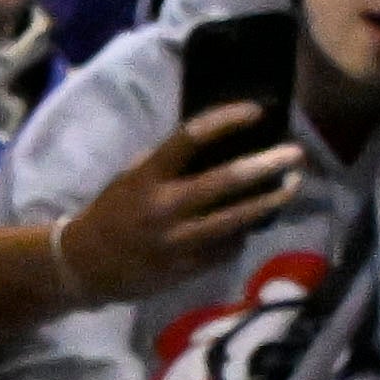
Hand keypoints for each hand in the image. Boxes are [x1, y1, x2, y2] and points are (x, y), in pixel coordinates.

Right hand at [57, 107, 302, 304]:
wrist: (84, 267)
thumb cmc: (111, 214)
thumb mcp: (131, 178)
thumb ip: (169, 164)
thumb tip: (219, 146)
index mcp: (148, 177)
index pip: (192, 137)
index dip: (227, 120)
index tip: (257, 111)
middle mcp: (164, 208)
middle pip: (226, 181)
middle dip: (266, 166)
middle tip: (296, 154)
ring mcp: (177, 242)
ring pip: (236, 220)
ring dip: (269, 202)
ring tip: (292, 187)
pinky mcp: (185, 269)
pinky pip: (226, 248)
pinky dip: (243, 233)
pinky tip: (254, 223)